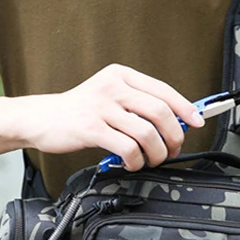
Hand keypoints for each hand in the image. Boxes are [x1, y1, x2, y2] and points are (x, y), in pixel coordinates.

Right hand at [16, 64, 204, 170]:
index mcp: (121, 75)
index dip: (185, 108)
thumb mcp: (109, 96)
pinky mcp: (91, 128)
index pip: (163, 90)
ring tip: (151, 160)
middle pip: (160, 112)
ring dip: (155, 153)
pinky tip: (131, 163)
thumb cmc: (79, 111)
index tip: (197, 122)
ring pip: (146, 132)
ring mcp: (101, 106)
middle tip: (172, 150)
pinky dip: (135, 160)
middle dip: (174, 136)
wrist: (41, 118)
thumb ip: (137, 104)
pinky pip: (127, 147)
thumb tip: (175, 121)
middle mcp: (113, 86)